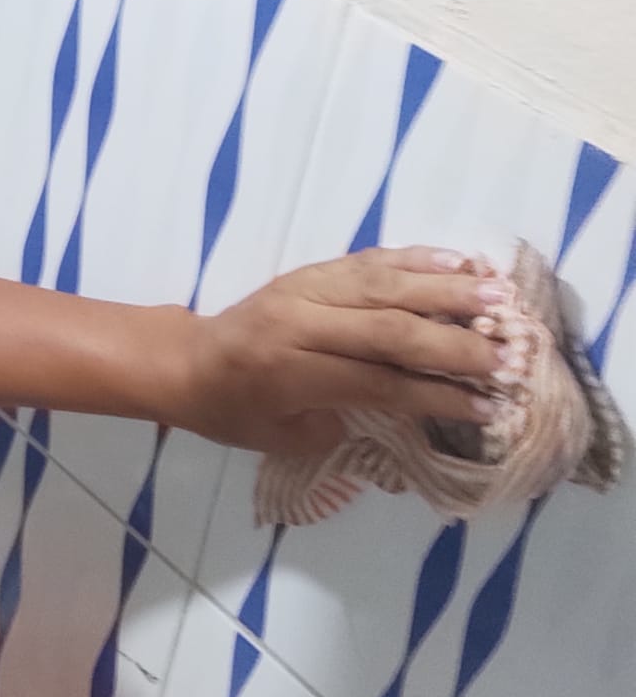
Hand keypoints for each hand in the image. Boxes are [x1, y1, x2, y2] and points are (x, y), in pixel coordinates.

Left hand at [165, 245, 508, 455]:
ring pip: (382, 284)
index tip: (488, 406)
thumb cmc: (236, 411)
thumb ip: (344, 420)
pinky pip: (366, 260)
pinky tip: (455, 260)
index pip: (377, 382)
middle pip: (388, 328)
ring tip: (500, 298)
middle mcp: (299, 323)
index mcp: (290, 372)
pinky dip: (413, 259)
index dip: (435, 396)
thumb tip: (410, 405)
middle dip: (453, 344)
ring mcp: (304, 289)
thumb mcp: (284, 437)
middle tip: (509, 358)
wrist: (187, 360)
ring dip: (445, 290)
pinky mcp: (308, 270)